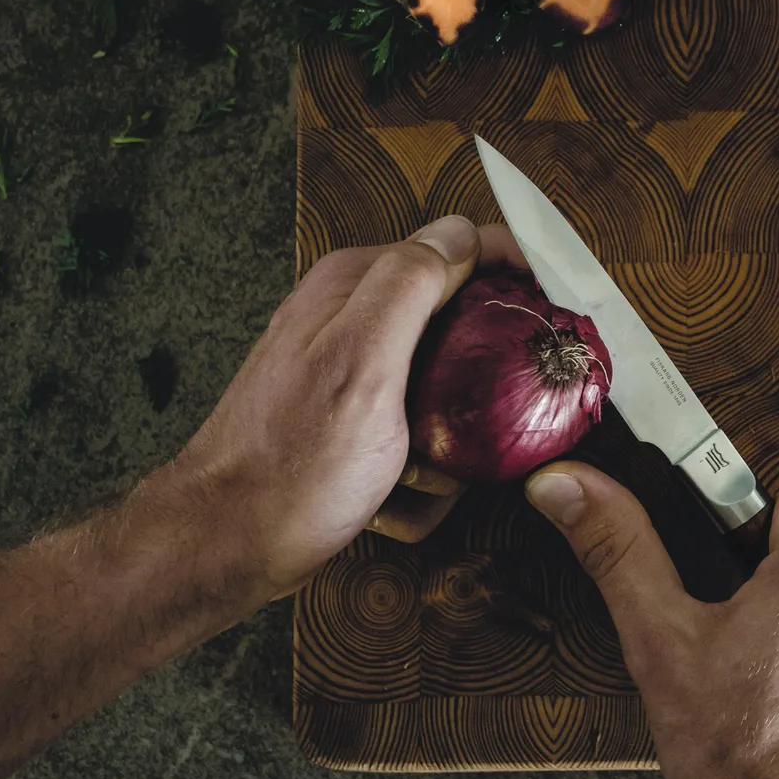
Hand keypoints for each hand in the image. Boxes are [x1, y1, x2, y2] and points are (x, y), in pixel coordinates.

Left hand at [163, 216, 512, 601]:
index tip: (552, 320)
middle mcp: (352, 317)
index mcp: (356, 284)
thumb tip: (463, 233)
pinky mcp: (352, 422)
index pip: (461, 247)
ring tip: (423, 473)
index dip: (514, 278)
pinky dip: (420, 470)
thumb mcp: (363, 360)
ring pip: (446, 387)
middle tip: (480, 422)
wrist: (227, 544)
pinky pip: (418, 434)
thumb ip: (410, 284)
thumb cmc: (294, 464)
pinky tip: (399, 495)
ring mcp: (352, 371)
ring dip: (450, 437)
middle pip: (461, 324)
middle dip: (482, 378)